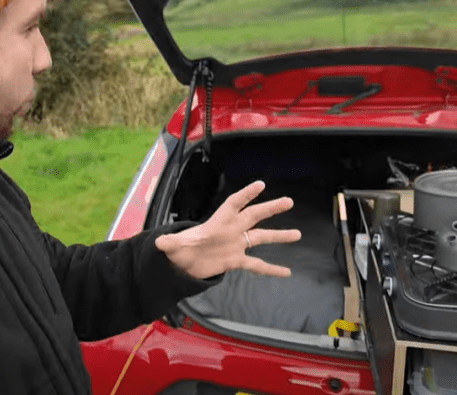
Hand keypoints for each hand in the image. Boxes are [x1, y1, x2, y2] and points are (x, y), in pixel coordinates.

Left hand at [154, 181, 301, 279]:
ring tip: (297, 234)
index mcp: (218, 222)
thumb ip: (170, 243)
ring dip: (278, 236)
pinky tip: (286, 272)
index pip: (234, 204)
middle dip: (269, 208)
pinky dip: (270, 269)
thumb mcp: (174, 246)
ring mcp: (235, 245)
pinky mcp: (236, 260)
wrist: (183, 262)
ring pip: (260, 238)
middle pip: (253, 216)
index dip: (246, 195)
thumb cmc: (180, 248)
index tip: (260, 185)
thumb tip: (159, 243)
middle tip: (288, 201)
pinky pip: (256, 264)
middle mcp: (231, 230)